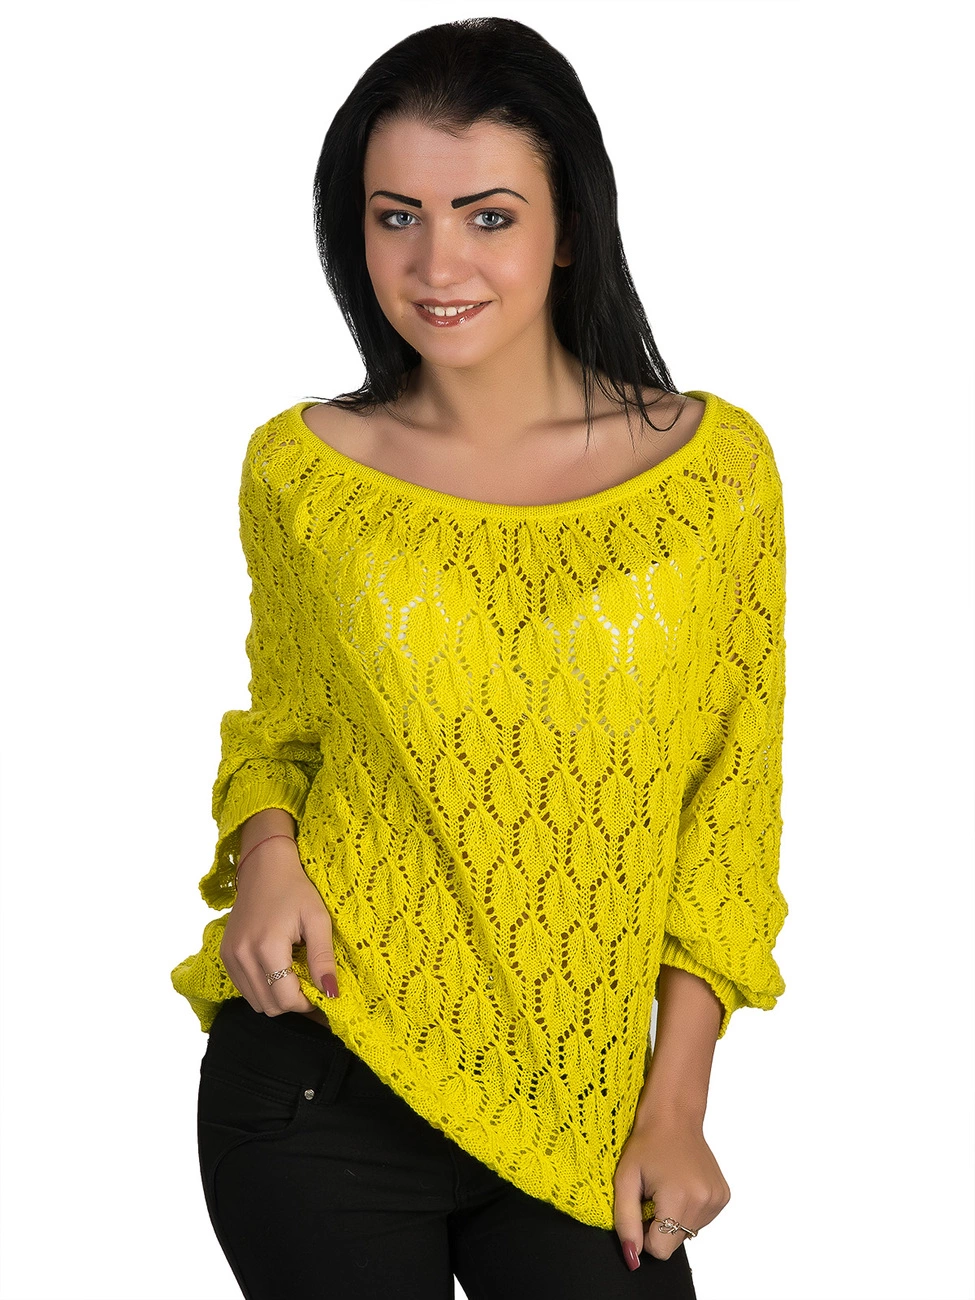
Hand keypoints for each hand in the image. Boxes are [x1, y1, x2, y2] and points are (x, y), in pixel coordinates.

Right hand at [219, 839, 339, 1014]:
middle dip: (293, 1003)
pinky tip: (277, 970)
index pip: (285, 999)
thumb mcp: (318, 919)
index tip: (321, 993)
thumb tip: (331, 993)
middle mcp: (243, 955)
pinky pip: (244, 989)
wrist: (264, 867)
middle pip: (270, 1006)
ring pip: (256, 1002)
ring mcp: (230, 956)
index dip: (307, 1004)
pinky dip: (262, 989)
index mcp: (267, 946)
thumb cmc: (295, 889)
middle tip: (310, 985)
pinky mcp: (225, 955)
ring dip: (277, 998)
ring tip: (294, 977)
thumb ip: (323, 958)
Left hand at [613, 1112, 729, 1267]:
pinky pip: (700, 1221)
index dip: (644, 1234)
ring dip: (674, 1217)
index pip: (661, 1249)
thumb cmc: (646, 1143)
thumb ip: (626, 1222)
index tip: (642, 1207)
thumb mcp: (625, 1180)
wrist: (674, 1115)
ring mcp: (717, 1199)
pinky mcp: (723, 1197)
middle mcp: (704, 1201)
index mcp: (679, 1197)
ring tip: (667, 1186)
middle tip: (653, 1194)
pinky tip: (681, 1185)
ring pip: (688, 1233)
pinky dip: (687, 1210)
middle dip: (659, 1226)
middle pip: (674, 1242)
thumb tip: (633, 1258)